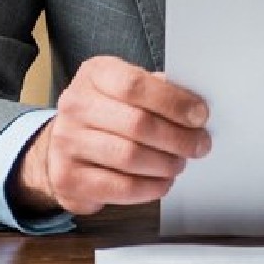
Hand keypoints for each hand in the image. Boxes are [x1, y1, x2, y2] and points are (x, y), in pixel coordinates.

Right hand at [8, 55, 210, 216]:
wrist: (64, 146)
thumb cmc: (106, 114)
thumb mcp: (125, 89)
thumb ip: (157, 91)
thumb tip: (194, 107)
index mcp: (95, 75)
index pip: (134, 84)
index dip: (173, 101)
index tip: (199, 115)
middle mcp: (75, 105)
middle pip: (137, 124)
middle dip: (178, 138)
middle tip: (199, 145)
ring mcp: (68, 142)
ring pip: (130, 157)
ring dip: (165, 164)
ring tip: (179, 163)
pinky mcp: (69, 178)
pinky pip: (120, 187)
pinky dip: (150, 188)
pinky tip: (161, 181)